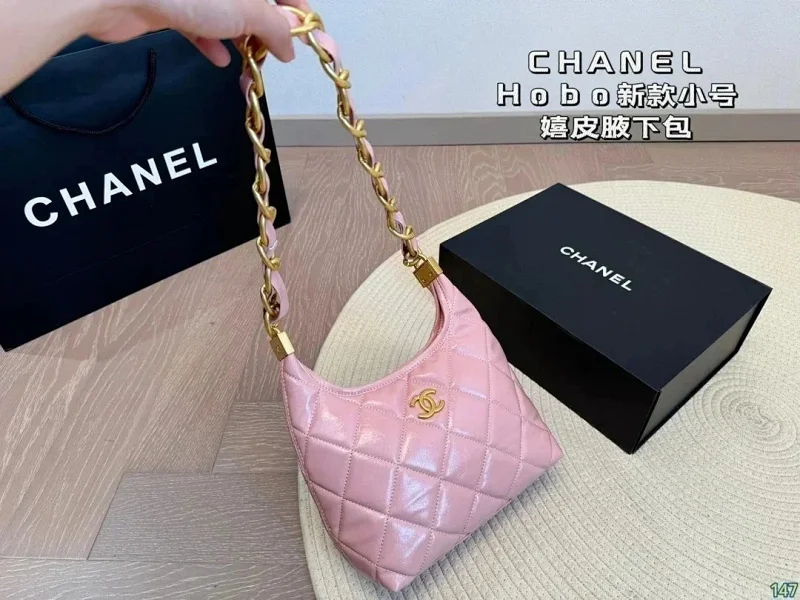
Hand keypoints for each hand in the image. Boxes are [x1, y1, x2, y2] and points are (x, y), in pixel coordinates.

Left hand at [86, 0, 310, 66]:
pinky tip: (218, 58)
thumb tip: (290, 45)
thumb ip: (275, 28)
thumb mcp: (247, 9)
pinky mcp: (170, 4)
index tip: (302, 33)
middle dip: (264, 29)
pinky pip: (199, 25)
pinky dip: (210, 42)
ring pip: (226, 15)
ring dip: (240, 40)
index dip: (295, 10)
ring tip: (248, 61)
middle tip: (273, 52)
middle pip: (253, 3)